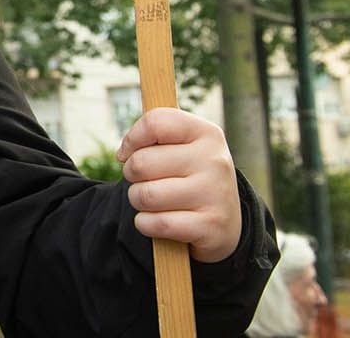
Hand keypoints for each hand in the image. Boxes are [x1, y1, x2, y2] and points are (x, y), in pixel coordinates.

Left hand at [115, 107, 242, 262]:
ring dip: (137, 201)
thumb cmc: (191, 176)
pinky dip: (146, 224)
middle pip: (142, 162)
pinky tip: (157, 220)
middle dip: (131, 175)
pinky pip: (156, 223)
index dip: (132, 139)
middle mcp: (215, 161)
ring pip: (145, 195)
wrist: (225, 222)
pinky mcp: (209, 227)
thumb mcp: (183, 147)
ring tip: (152, 201)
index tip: (128, 153)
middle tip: (144, 181)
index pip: (155, 123)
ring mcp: (214, 195)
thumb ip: (154, 136)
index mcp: (207, 134)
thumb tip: (124, 153)